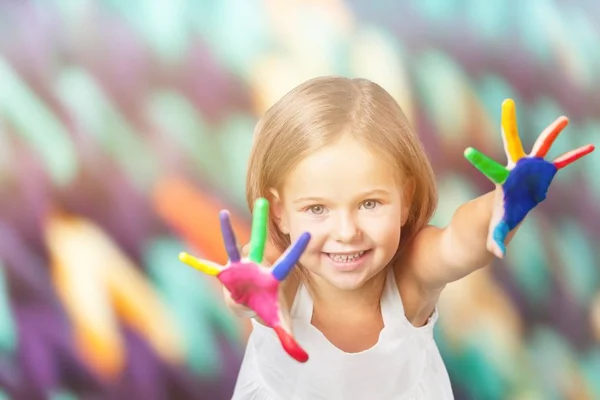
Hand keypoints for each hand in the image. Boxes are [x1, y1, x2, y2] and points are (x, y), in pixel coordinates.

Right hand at [178, 198, 310, 361]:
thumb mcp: (278, 322)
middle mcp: (256, 266)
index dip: (297, 250)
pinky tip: (183, 257)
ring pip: (233, 246)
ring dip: (226, 231)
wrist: (250, 304)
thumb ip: (290, 338)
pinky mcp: (224, 274)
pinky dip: (196, 264)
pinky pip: (208, 268)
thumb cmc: (266, 307)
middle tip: (264, 201)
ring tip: (223, 213)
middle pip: (259, 243)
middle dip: (261, 224)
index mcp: (272, 276)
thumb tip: (304, 359)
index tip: (309, 235)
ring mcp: (239, 268)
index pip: (287, 262)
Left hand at [464, 99, 593, 257]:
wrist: (503, 217)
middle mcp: (514, 171)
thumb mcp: (494, 233)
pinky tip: (589, 147)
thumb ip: (496, 241)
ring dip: (552, 134)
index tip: (466, 151)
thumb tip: (498, 256)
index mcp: (501, 182)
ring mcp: (530, 170)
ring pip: (540, 147)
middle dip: (509, 124)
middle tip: (507, 102)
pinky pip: (562, 164)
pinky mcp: (543, 175)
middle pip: (511, 143)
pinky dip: (574, 157)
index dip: (480, 161)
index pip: (489, 170)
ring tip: (564, 119)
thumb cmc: (493, 224)